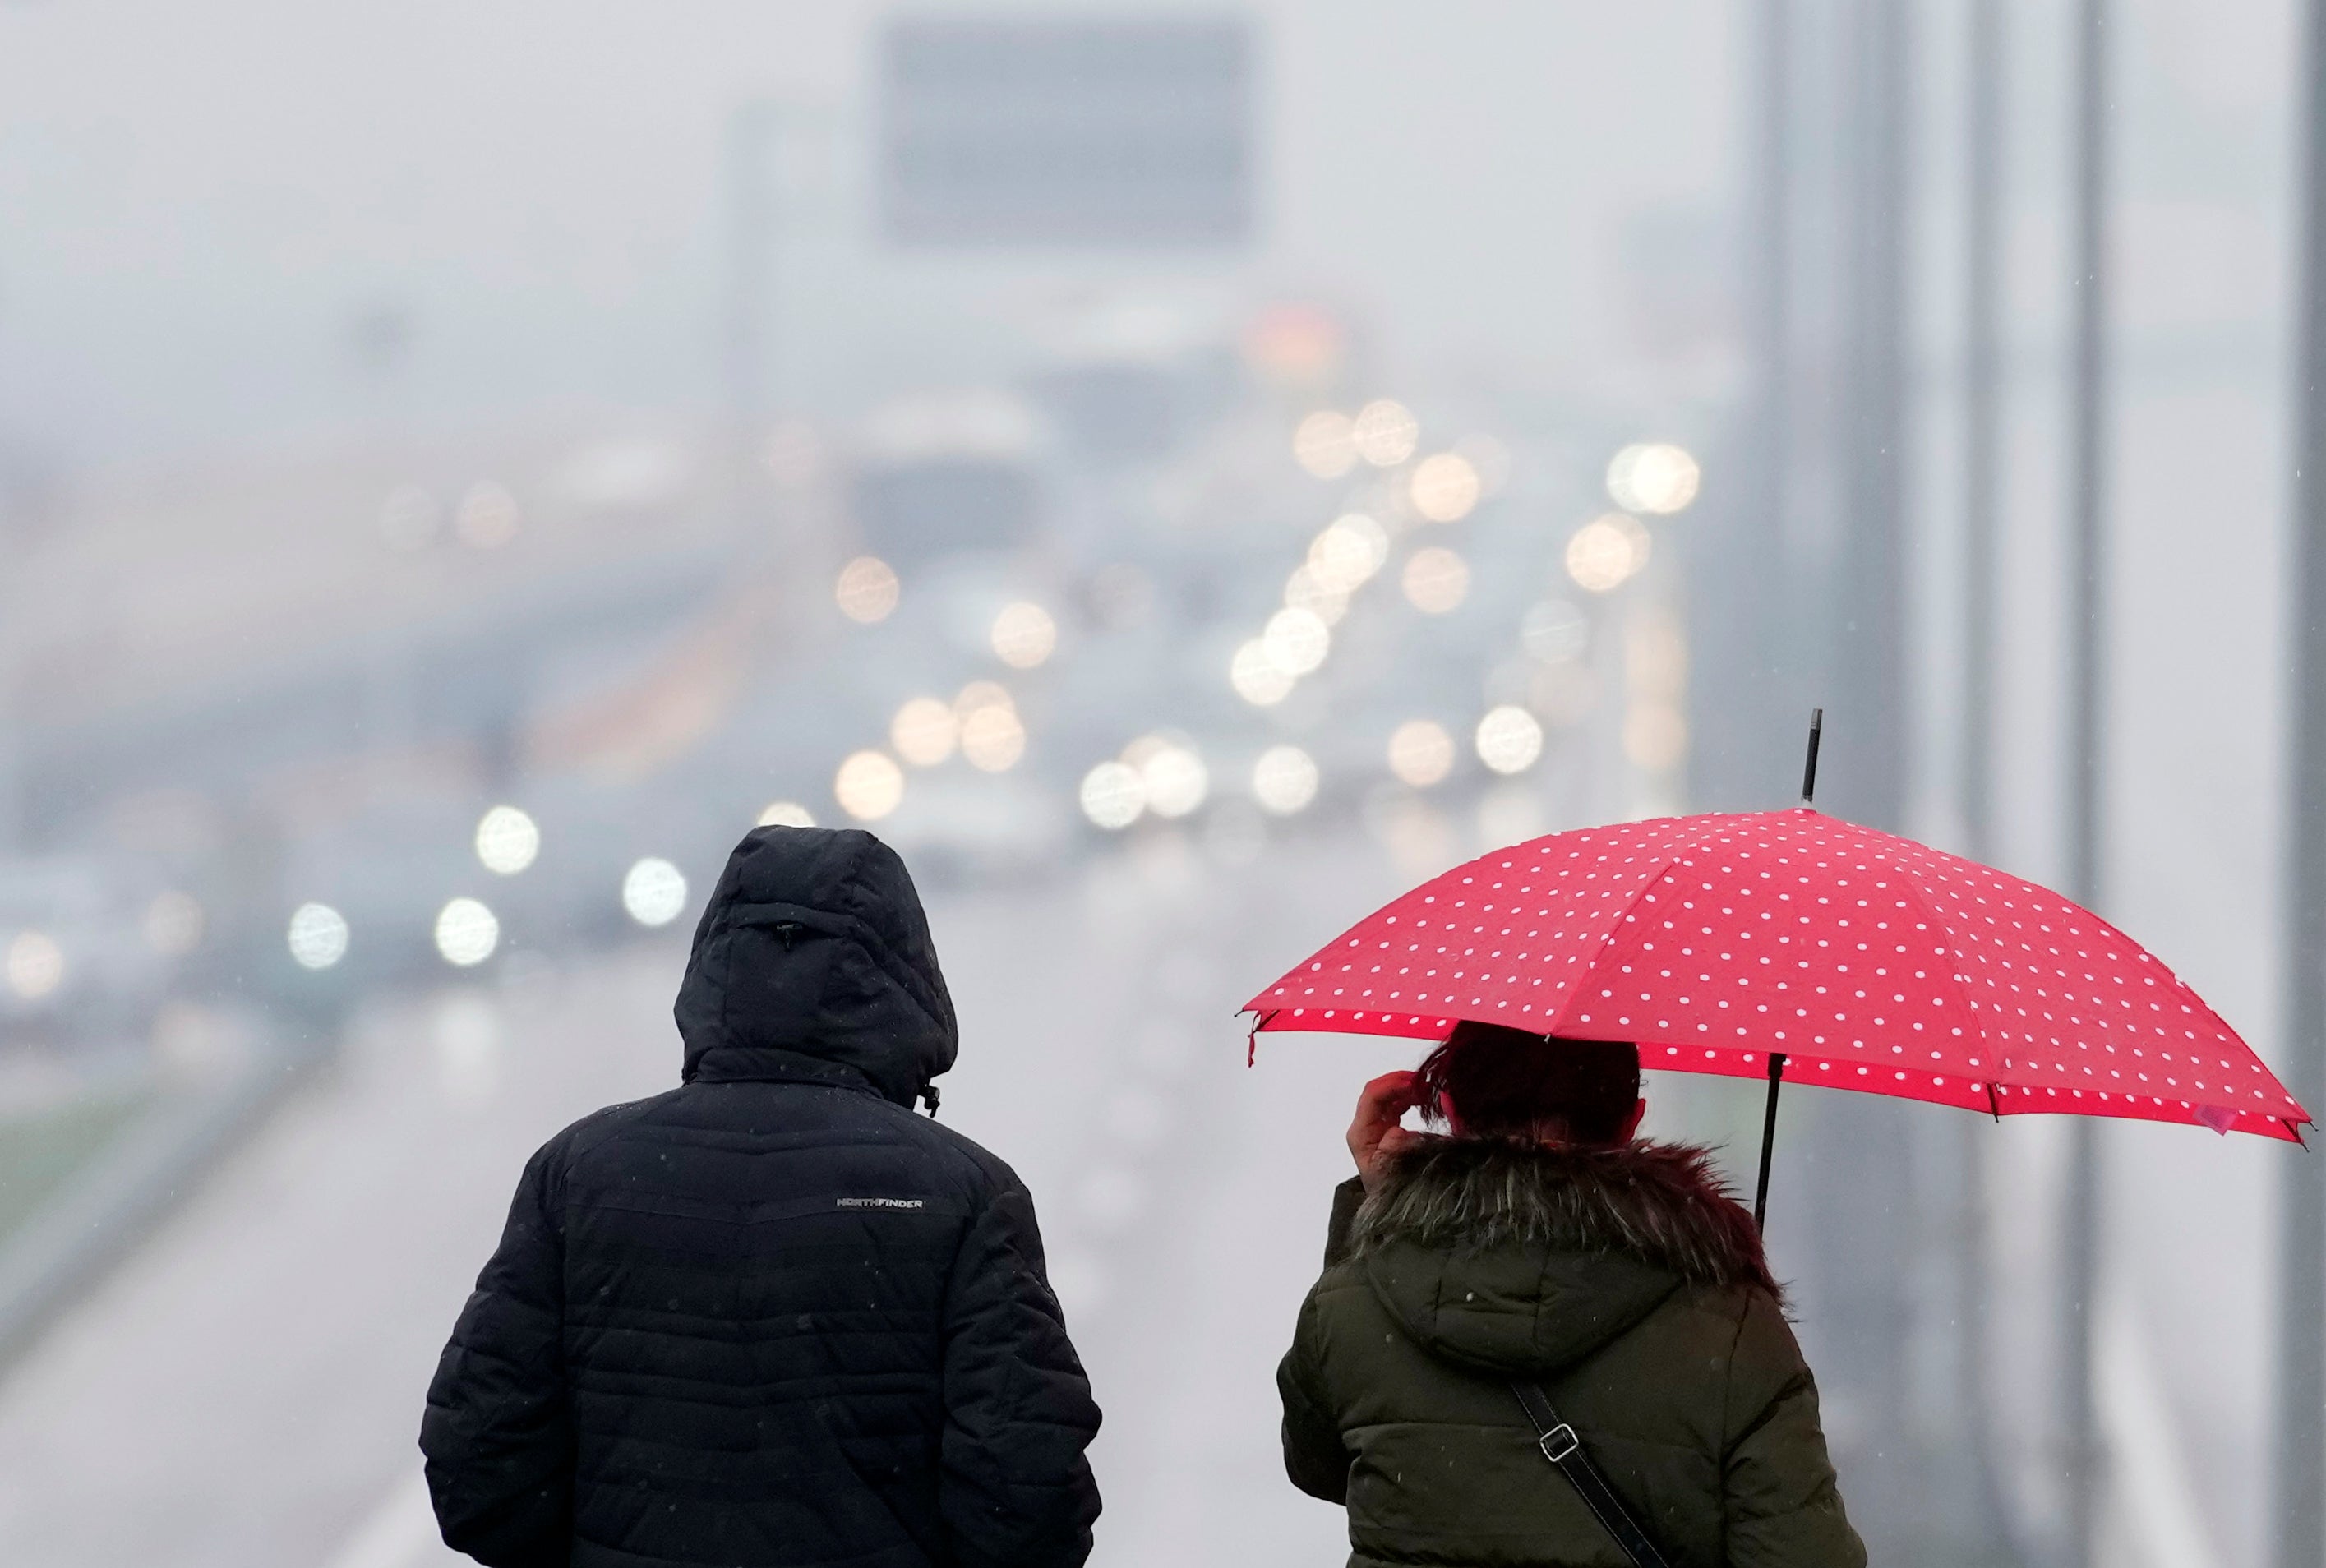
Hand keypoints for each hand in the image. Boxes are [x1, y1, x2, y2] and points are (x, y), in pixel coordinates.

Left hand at [1347, 1071, 1431, 1193]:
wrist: (1393, 1212)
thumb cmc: (1392, 1191)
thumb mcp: (1392, 1172)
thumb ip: (1396, 1150)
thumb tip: (1398, 1131)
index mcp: (1361, 1133)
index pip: (1372, 1097)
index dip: (1393, 1084)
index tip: (1416, 1083)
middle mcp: (1365, 1127)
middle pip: (1379, 1092)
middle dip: (1401, 1081)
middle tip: (1426, 1081)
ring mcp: (1376, 1128)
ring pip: (1388, 1096)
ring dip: (1407, 1088)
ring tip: (1429, 1089)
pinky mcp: (1388, 1131)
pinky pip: (1397, 1106)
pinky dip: (1410, 1098)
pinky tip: (1425, 1098)